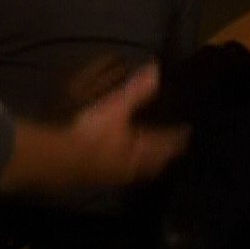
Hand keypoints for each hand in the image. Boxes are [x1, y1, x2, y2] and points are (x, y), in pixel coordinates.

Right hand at [0, 61, 189, 191]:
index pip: (165, 143)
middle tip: (174, 149)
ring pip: (139, 170)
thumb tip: (155, 71)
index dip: (176, 137)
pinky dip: (128, 166)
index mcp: (140, 149)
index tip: (186, 132)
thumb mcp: (116, 106)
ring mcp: (116, 174)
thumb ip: (137, 90)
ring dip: (148, 163)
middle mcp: (132, 165)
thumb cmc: (92, 134)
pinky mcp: (100, 177)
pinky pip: (122, 173)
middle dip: (165, 155)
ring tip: (150, 158)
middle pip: (155, 163)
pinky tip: (120, 163)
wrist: (63, 159)